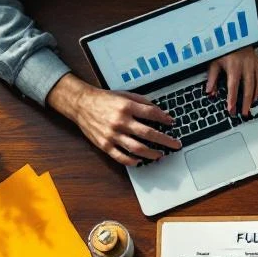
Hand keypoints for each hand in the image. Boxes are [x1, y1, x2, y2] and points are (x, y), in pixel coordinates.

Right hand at [47, 74, 180, 165]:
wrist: (81, 104)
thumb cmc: (104, 100)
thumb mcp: (124, 95)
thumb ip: (142, 103)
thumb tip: (161, 112)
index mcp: (126, 107)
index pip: (151, 114)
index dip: (164, 119)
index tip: (172, 123)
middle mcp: (120, 121)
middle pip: (148, 134)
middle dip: (165, 140)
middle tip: (175, 145)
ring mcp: (112, 135)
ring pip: (137, 148)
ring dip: (152, 154)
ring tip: (160, 155)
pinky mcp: (105, 144)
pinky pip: (120, 157)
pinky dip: (132, 161)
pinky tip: (140, 161)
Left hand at [207, 47, 257, 116]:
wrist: (235, 34)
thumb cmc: (224, 48)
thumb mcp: (214, 61)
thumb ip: (212, 77)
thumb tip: (209, 92)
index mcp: (234, 66)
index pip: (233, 87)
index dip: (232, 99)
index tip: (231, 109)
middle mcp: (246, 65)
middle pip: (248, 88)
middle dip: (247, 102)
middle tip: (245, 112)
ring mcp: (255, 63)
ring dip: (256, 95)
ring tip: (252, 103)